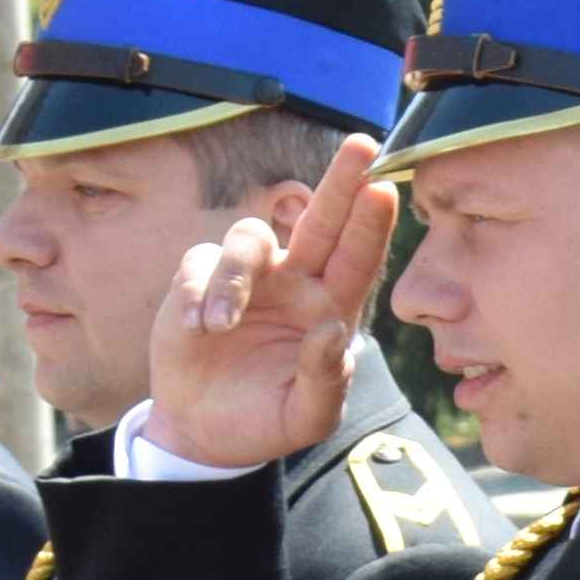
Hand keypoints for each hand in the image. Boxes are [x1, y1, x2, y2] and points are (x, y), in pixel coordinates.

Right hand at [141, 143, 398, 469]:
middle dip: (341, 182)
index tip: (383, 189)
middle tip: (362, 146)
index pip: (357, 258)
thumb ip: (325, 381)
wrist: (206, 433)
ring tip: (220, 327)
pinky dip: (199, 294)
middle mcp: (295, 281)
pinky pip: (200, 263)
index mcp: (330, 307)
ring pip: (249, 238)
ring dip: (235, 277)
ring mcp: (249, 277)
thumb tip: (331, 330)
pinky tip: (196, 330)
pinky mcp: (200, 280)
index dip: (370, 224)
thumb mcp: (306, 417)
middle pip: (320, 220)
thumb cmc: (266, 419)